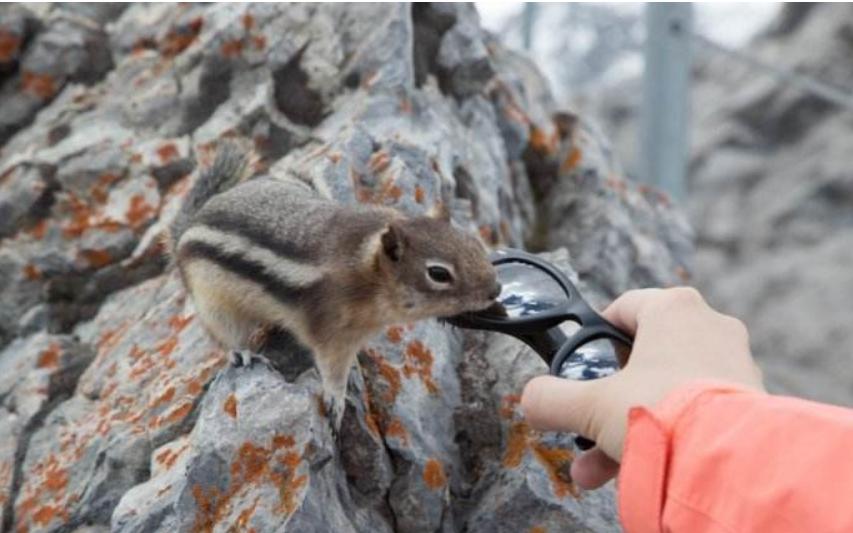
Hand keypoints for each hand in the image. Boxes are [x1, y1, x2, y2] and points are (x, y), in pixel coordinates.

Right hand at [521, 287, 764, 488]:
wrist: (731, 461)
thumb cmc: (662, 413)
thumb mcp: (590, 406)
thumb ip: (552, 399)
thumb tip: (531, 400)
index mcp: (673, 308)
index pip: (624, 307)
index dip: (596, 335)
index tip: (583, 365)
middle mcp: (710, 326)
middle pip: (644, 358)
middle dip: (608, 400)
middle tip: (586, 427)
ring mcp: (735, 363)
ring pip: (667, 391)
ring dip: (631, 425)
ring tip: (600, 468)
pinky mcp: (751, 399)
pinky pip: (695, 412)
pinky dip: (667, 433)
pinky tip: (640, 466)